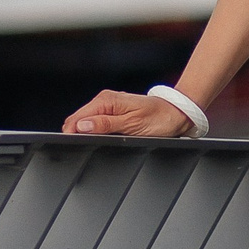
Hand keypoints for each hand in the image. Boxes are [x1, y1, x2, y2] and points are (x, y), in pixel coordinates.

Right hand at [62, 89, 197, 138]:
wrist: (176, 113)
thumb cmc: (159, 118)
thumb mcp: (132, 125)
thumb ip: (105, 124)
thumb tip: (82, 126)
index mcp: (106, 101)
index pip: (76, 118)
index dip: (71, 134)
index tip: (74, 146)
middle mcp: (105, 100)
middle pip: (77, 120)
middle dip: (76, 133)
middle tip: (84, 148)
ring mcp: (109, 105)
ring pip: (85, 121)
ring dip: (84, 132)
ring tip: (92, 144)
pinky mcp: (113, 111)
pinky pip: (95, 121)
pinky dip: (93, 130)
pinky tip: (99, 138)